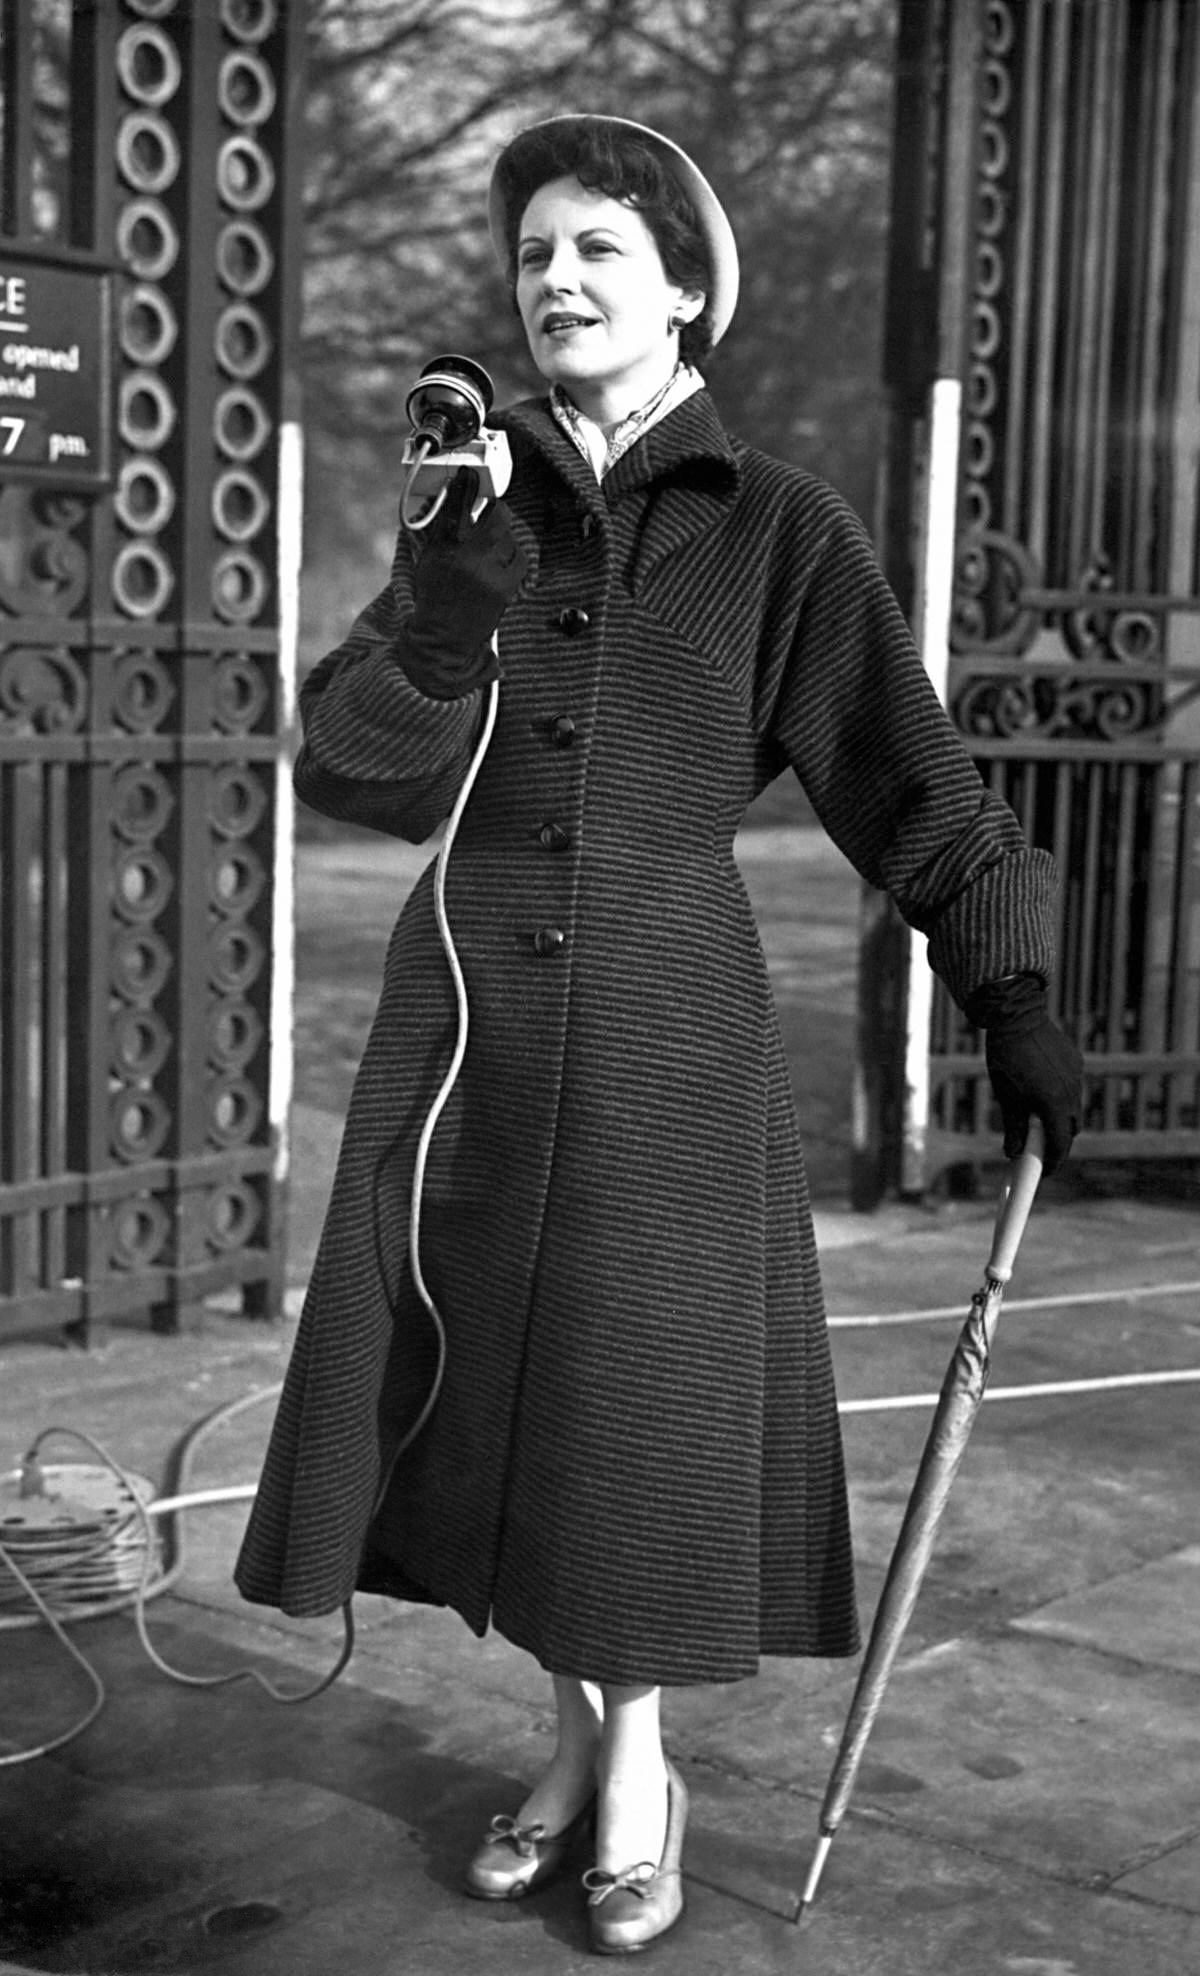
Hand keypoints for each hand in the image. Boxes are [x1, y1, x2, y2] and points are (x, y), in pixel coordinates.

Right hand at [398, 469, 527, 698]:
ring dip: (505, 537)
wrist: (443, 640)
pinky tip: (504, 561)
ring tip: (493, 545)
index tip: (468, 474)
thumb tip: (457, 503)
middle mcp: (466, 559)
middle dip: (495, 512)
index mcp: (442, 549)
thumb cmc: (435, 599)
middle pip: (494, 519)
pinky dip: (514, 557)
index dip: (463, 487)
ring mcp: (488, 575)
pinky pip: (520, 560)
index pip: (455, 508)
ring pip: (509, 539)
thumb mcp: (429, 561)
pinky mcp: (505, 590)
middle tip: (491, 512)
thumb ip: (442, 531)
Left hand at [965, 973, 1082, 1174]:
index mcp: (1051, 1101)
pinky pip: (1072, 1088)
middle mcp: (1070, 1091)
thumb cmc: (1005, 1055)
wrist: (1016, 1013)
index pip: (1059, 1143)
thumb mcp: (1005, 1093)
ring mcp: (1077, 1075)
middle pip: (1071, 1128)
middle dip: (1057, 1141)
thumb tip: (1013, 1153)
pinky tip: (1042, 1089)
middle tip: (1039, 1148)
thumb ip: (1014, 1125)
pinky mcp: (1077, 1063)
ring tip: (1037, 1117)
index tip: (1046, 1172)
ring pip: (1073, 1108)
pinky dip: (1061, 1097)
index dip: (1053, 1162)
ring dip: (1059, 1118)